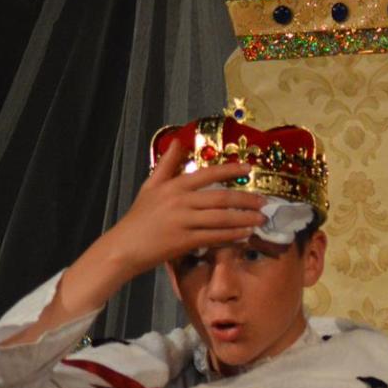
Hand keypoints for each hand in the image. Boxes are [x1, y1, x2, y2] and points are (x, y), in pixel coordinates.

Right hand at [100, 139, 266, 277]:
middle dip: (245, 200)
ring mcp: (183, 222)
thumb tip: (179, 140)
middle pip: (220, 198)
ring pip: (221, 219)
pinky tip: (245, 235)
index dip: (230, 170)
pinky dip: (232, 236)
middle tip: (263, 202)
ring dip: (244, 219)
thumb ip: (167, 163)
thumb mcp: (150, 186)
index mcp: (174, 186)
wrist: (123, 247)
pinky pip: (214, 237)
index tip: (249, 168)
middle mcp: (180, 201)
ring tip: (260, 219)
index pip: (208, 174)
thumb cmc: (139, 217)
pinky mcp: (184, 241)